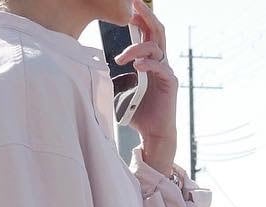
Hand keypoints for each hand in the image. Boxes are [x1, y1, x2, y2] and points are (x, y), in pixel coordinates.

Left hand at [118, 0, 178, 172]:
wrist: (154, 134)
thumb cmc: (139, 114)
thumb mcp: (122, 89)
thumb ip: (116, 76)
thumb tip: (95, 68)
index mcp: (151, 61)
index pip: (148, 33)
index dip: (139, 19)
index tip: (127, 8)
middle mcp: (161, 63)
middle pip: (157, 31)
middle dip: (145, 16)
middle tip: (133, 3)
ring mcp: (167, 72)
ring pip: (155, 48)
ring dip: (136, 48)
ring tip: (121, 58)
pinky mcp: (170, 84)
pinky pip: (160, 67)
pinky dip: (147, 64)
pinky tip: (136, 67)